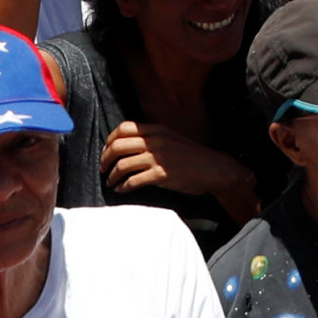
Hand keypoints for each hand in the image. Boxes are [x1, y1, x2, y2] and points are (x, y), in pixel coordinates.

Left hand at [102, 120, 246, 200]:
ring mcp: (159, 157)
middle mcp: (156, 140)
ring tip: (111, 182)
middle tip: (103, 169)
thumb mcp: (172, 138)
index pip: (124, 128)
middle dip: (105, 159)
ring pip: (122, 164)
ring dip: (112, 176)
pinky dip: (123, 187)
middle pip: (118, 145)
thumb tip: (128, 146)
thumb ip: (153, 138)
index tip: (107, 151)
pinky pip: (133, 181)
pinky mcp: (161, 174)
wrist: (214, 168)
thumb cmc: (192, 156)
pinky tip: (123, 189)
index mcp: (158, 129)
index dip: (110, 140)